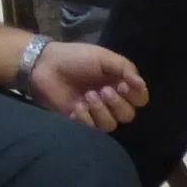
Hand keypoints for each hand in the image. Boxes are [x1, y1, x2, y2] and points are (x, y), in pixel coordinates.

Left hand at [26, 41, 147, 132]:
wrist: (45, 65)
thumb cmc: (76, 58)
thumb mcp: (103, 57)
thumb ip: (125, 68)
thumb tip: (141, 85)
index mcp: (120, 84)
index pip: (140, 99)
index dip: (136, 96)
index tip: (123, 85)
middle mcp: (111, 101)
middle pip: (128, 115)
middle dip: (117, 104)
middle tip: (103, 90)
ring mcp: (95, 112)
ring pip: (111, 125)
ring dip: (101, 111)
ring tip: (88, 96)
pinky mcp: (79, 121)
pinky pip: (91, 130)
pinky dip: (86, 118)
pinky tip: (76, 106)